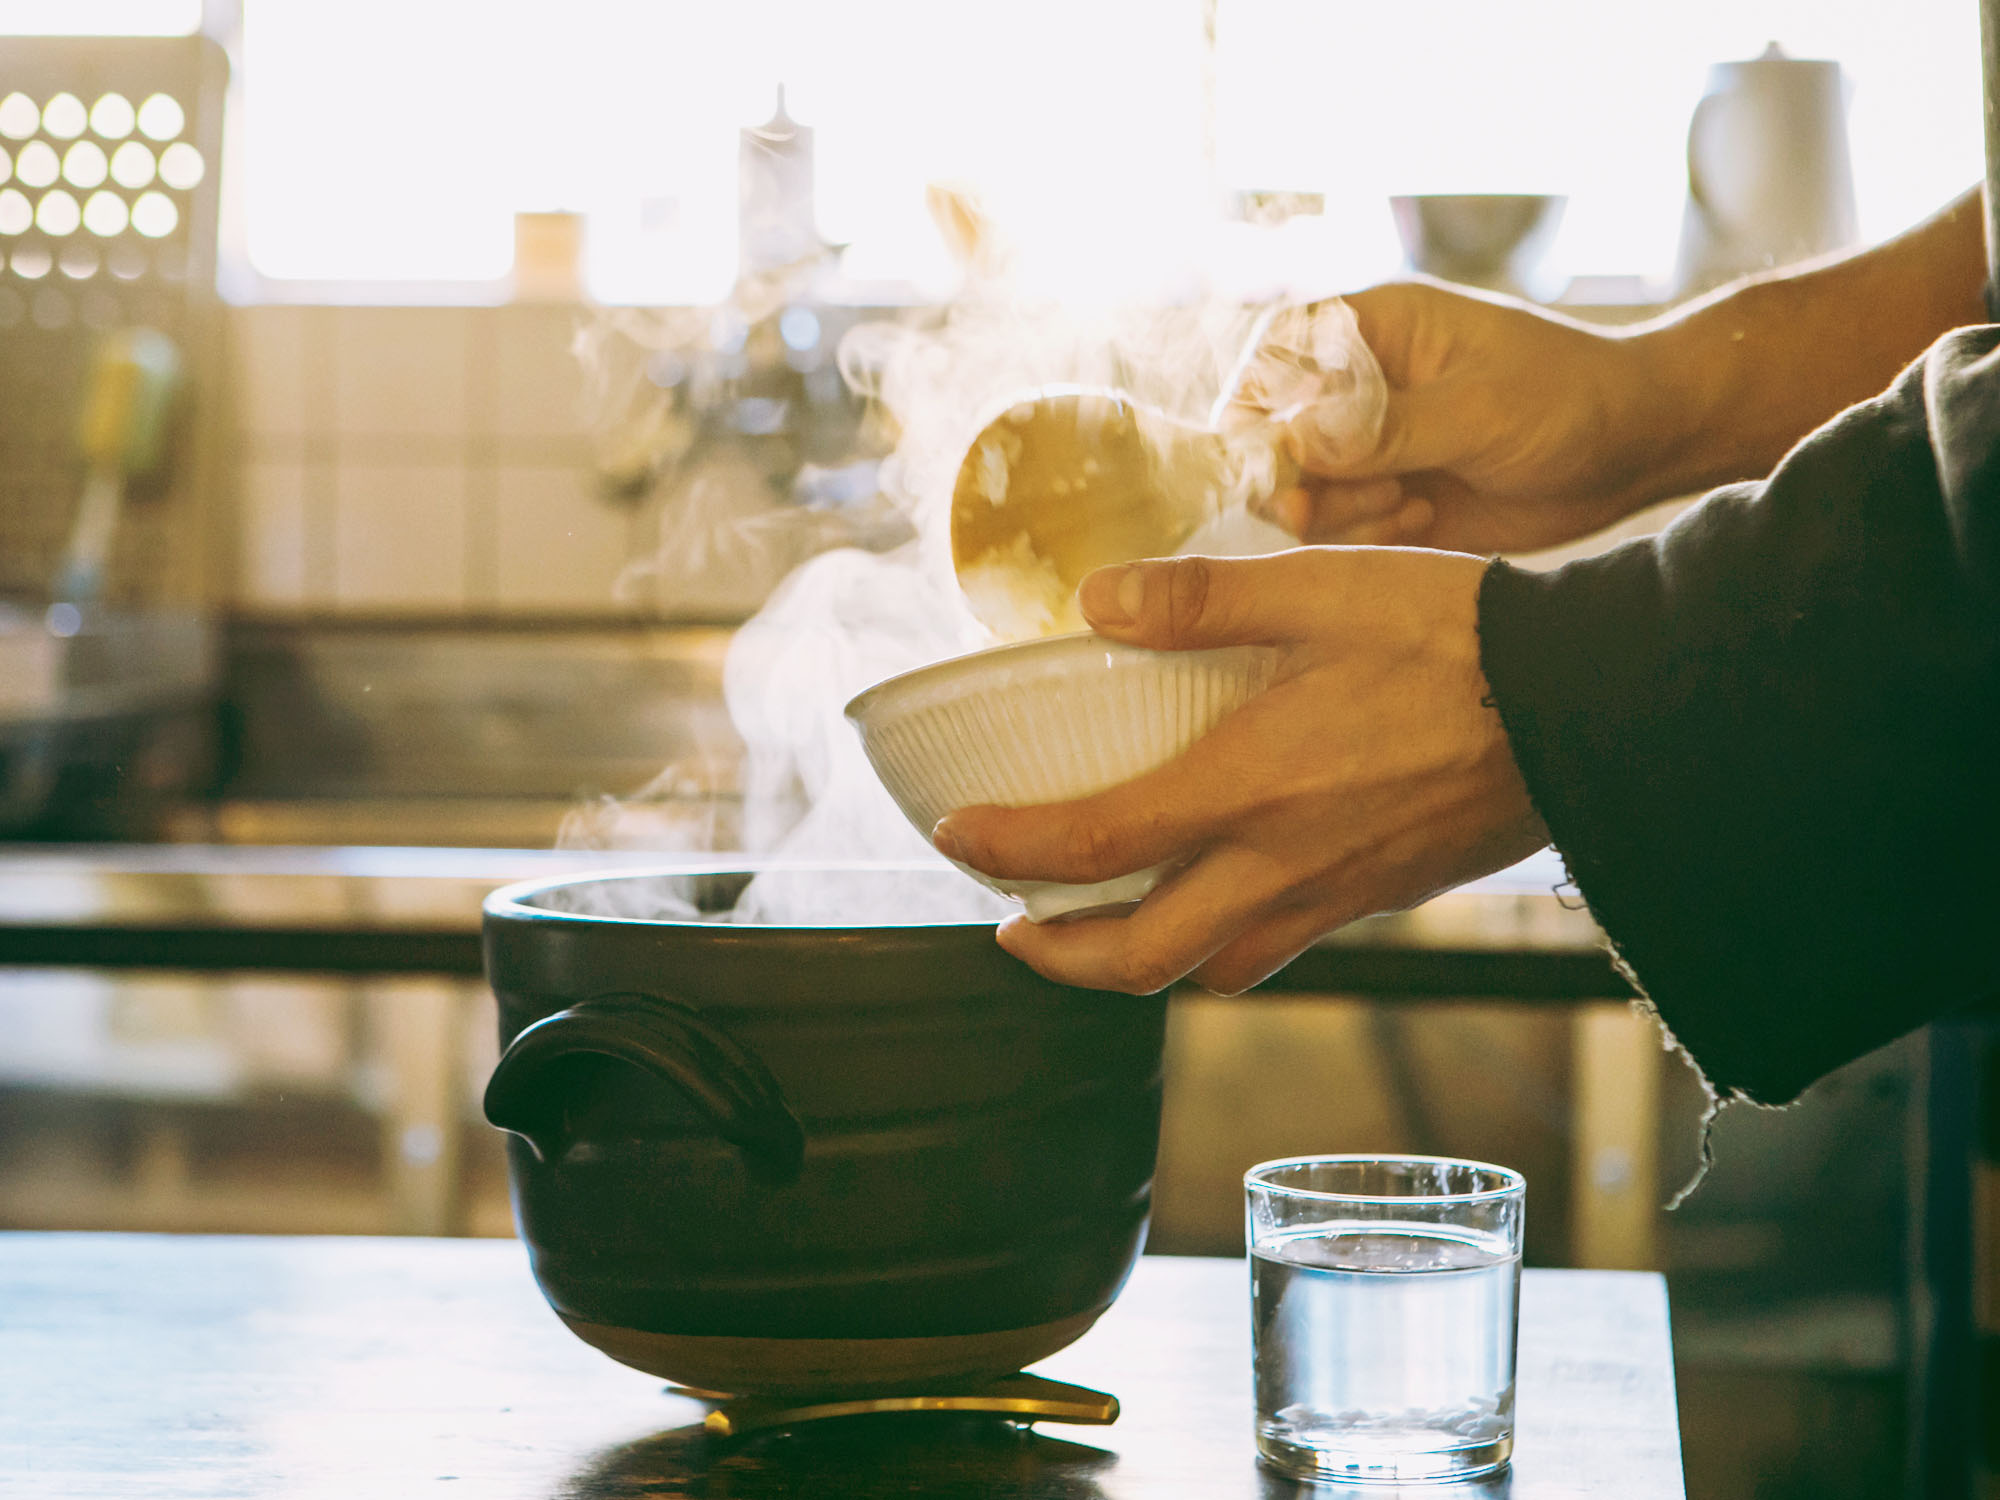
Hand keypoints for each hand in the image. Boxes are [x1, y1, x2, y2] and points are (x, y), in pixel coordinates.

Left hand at [930, 550, 1549, 994]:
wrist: (1591, 706)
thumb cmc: (1456, 637)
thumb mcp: (1319, 589)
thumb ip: (1198, 599)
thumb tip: (1093, 601)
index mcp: (1250, 788)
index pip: (1093, 845)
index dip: (1007, 849)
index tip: (955, 837)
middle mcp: (1281, 865)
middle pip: (1140, 959)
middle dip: (1059, 958)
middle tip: (1012, 928)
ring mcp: (1334, 894)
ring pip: (1210, 970)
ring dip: (1135, 962)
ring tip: (1097, 926)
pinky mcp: (1378, 897)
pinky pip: (1275, 948)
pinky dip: (1216, 945)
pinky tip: (1213, 895)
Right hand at [1246, 282, 1672, 554]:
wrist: (1633, 449)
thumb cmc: (1569, 399)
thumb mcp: (1480, 410)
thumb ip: (1384, 429)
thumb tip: (1291, 443)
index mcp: (1370, 330)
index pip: (1270, 359)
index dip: (1255, 411)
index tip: (1281, 459)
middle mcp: (1355, 387)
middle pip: (1268, 437)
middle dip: (1299, 479)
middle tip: (1353, 499)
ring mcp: (1367, 447)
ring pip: (1297, 493)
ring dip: (1339, 513)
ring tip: (1410, 504)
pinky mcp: (1386, 498)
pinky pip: (1338, 531)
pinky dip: (1367, 538)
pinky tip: (1425, 520)